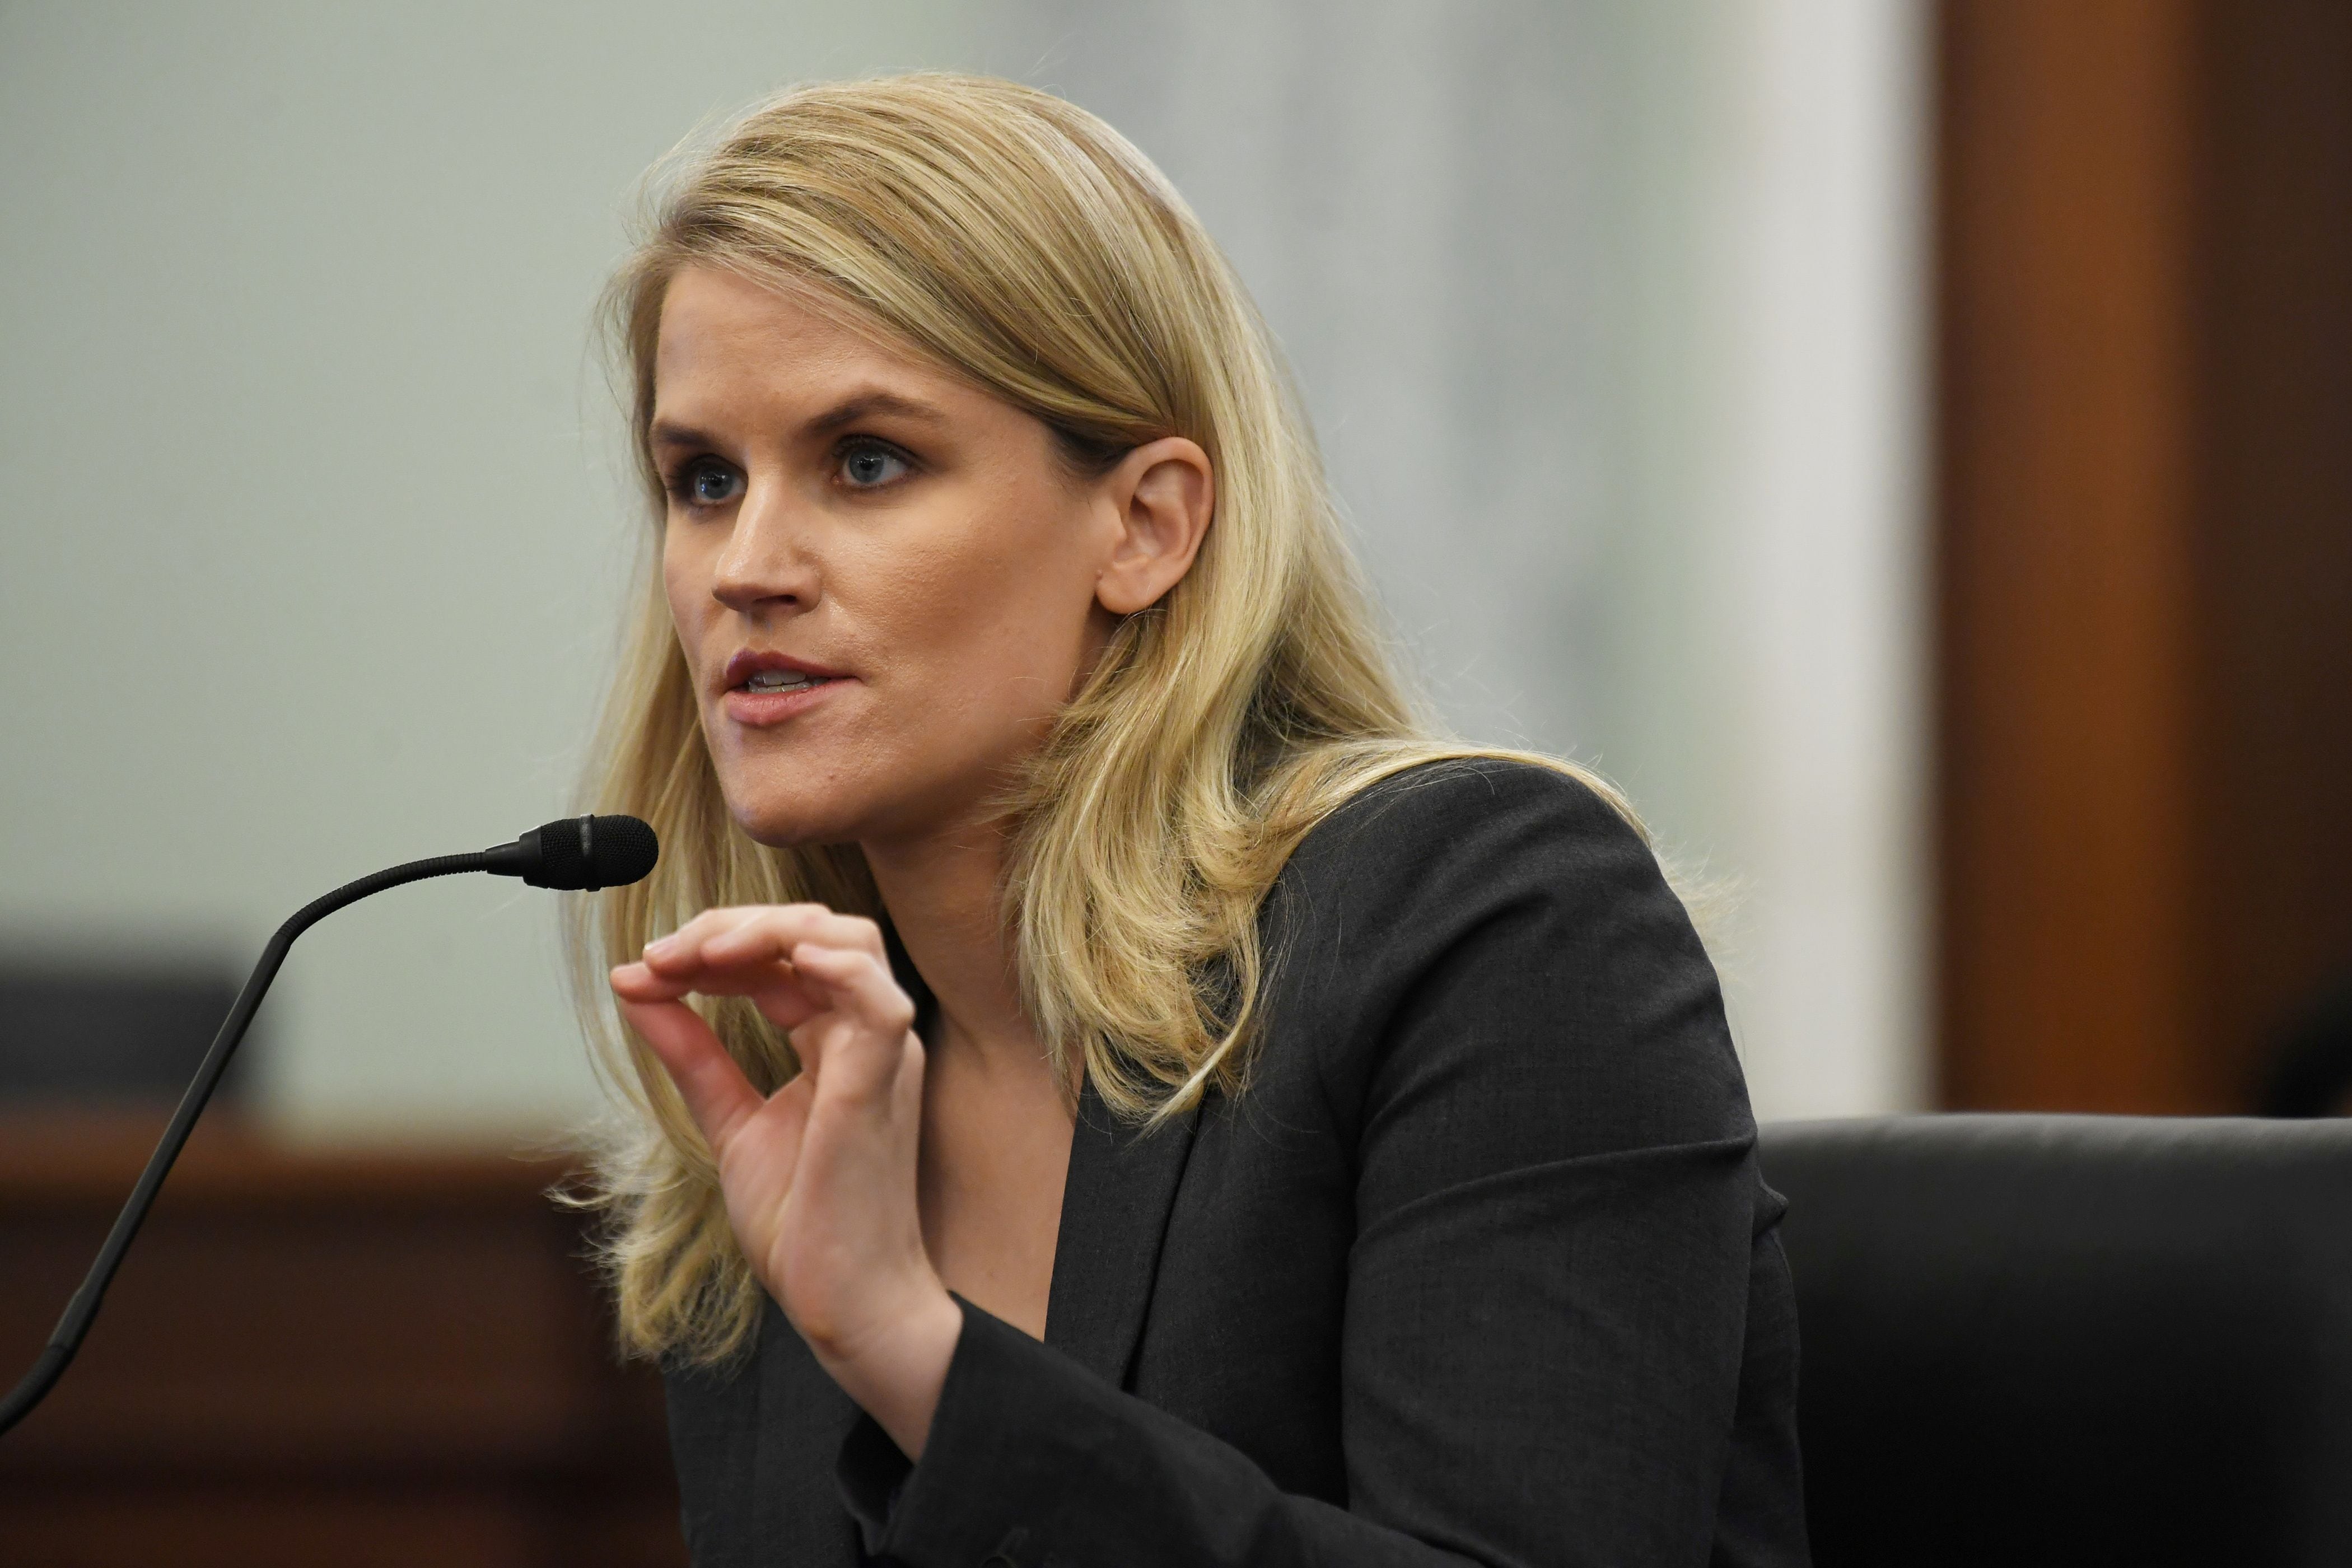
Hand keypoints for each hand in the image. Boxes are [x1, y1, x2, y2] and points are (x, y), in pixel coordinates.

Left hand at [609, 905, 960, 1456]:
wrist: (843, 1300)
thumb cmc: (805, 1222)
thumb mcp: (730, 1121)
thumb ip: (691, 1053)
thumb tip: (637, 987)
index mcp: (838, 1041)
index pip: (782, 959)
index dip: (710, 950)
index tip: (644, 971)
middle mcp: (867, 1036)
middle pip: (816, 931)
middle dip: (733, 927)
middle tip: (663, 955)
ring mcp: (881, 1055)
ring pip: (849, 943)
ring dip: (770, 932)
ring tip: (701, 952)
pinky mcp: (880, 1083)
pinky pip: (878, 1000)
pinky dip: (833, 965)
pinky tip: (768, 961)